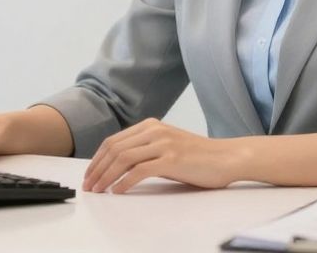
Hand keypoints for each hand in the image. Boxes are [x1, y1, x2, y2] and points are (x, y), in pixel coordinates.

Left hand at [82, 118, 241, 193]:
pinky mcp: (172, 159)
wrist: (227, 157)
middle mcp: (154, 130)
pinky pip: (139, 170)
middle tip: (89, 185)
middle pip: (114, 148)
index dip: (97, 158)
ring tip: (99, 190)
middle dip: (97, 168)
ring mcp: (163, 143)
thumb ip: (145, 150)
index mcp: (151, 125)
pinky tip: (118, 191)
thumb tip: (117, 166)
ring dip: (106, 176)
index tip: (89, 174)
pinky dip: (124, 182)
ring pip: (123, 158)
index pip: (114, 140)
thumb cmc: (197, 157)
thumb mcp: (166, 146)